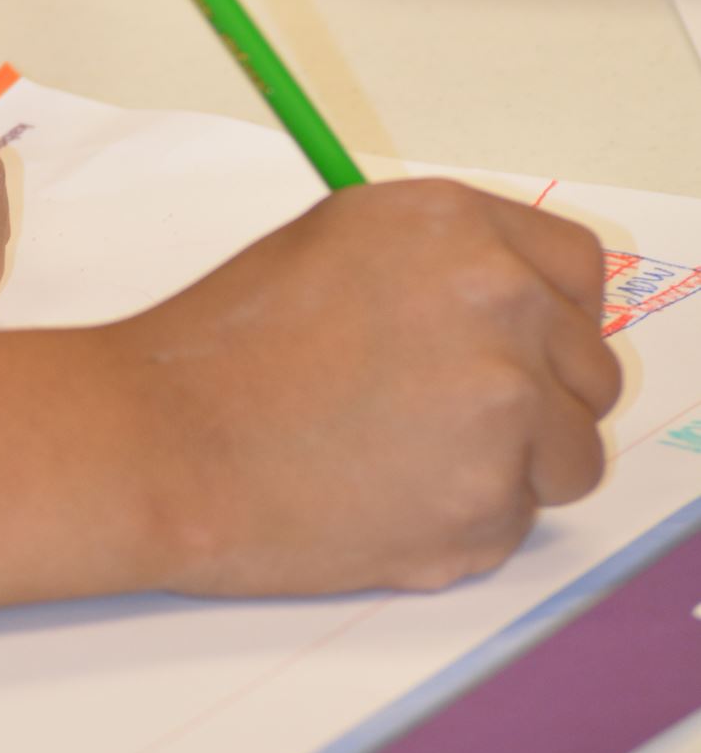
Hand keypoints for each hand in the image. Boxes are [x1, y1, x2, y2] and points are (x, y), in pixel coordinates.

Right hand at [114, 177, 619, 594]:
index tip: (518, 347)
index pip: (579, 273)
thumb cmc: (225, 347)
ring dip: (514, 469)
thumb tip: (522, 304)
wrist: (161, 441)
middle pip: (591, 369)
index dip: (550, 317)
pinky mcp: (489, 502)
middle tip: (441, 418)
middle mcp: (499, 303)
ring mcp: (504, 406)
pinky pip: (520, 522)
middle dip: (538, 400)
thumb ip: (442, 262)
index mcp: (458, 228)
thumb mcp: (336, 244)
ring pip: (572, 455)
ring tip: (405, 461)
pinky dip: (468, 524)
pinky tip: (383, 500)